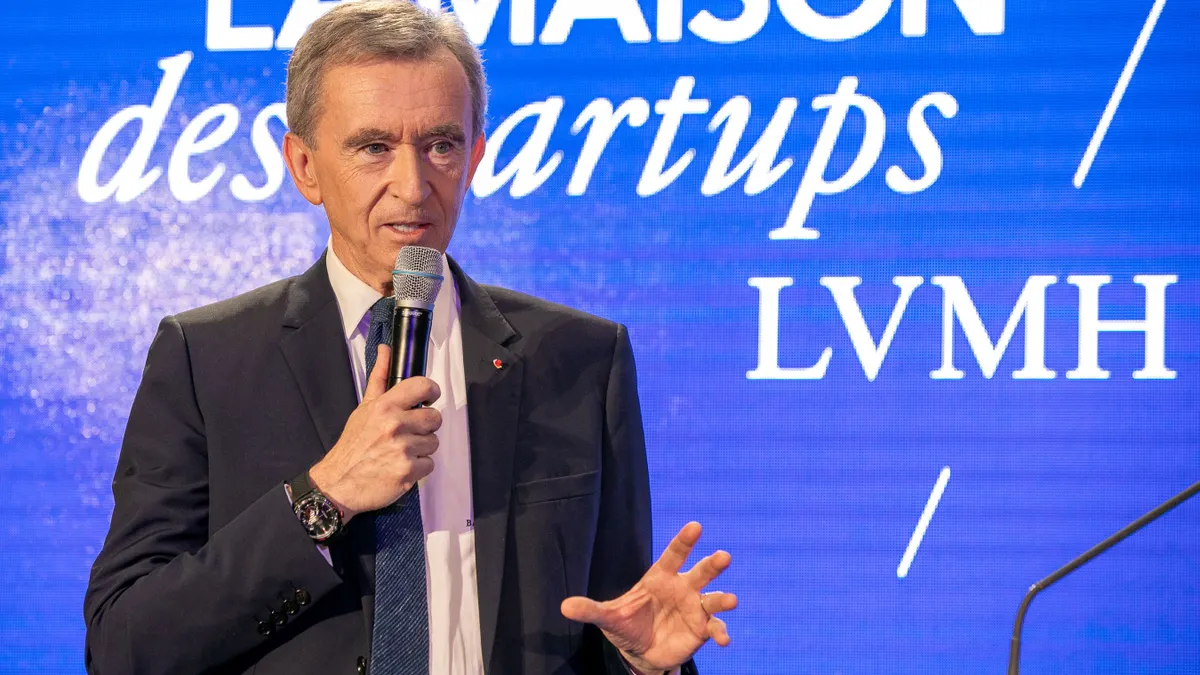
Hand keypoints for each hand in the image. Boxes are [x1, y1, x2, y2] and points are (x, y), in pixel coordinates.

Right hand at [309, 344, 440, 520]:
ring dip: (421, 448)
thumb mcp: (364, 408)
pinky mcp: (408, 471)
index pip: (423, 386)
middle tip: (408, 433)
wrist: (338, 483)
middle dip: (425, 426)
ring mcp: (403, 449)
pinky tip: (401, 466)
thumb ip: (379, 378)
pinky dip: (418, 468)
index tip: (428, 399)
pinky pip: (429, 464)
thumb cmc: (353, 445)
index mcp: (385, 406)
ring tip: (400, 452)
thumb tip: (386, 349)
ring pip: (433, 442)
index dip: (431, 392)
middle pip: (435, 418)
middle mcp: (395, 425)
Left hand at [560, 522, 736, 672]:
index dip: (684, 540)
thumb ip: (590, 610)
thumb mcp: (608, 617)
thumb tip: (564, 607)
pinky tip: (724, 639)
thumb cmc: (627, 624)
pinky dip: (720, 632)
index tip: (696, 526)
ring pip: (713, 598)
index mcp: (661, 577)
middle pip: (701, 572)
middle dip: (713, 564)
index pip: (674, 554)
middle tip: (724, 556)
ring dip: (723, 599)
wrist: (641, 651)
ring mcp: (695, 608)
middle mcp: (683, 588)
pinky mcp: (702, 628)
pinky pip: (715, 627)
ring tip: (731, 600)